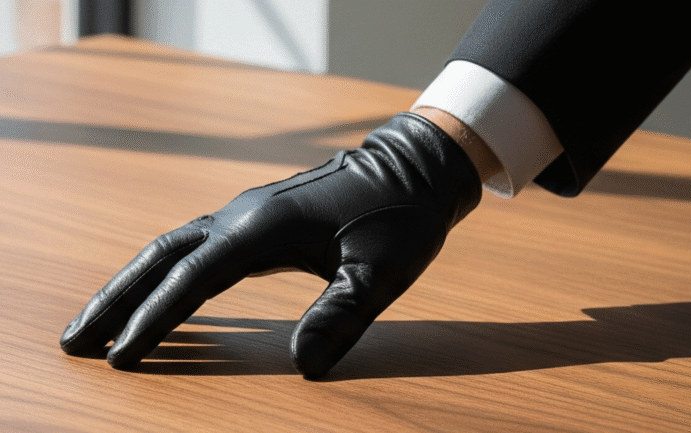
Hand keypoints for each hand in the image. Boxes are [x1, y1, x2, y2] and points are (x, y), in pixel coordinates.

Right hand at [60, 113, 481, 378]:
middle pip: (160, 257)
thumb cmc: (401, 218)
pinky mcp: (258, 219)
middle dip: (116, 299)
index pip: (192, 280)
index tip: (122, 357)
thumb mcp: (380, 272)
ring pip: (172, 248)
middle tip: (74, 341)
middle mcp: (242, 214)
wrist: (414, 169)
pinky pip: (197, 247)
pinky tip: (161, 296)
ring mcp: (247, 212)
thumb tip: (304, 368)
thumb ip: (342, 317)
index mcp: (263, 227)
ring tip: (99, 323)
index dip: (155, 320)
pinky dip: (167, 275)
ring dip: (132, 284)